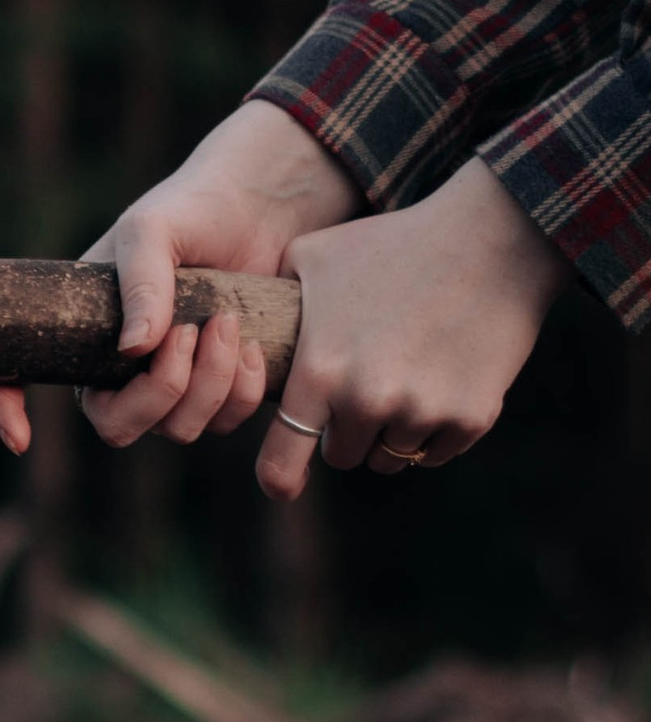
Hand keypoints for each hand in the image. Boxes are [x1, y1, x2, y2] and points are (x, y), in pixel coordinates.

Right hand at [0, 100, 356, 456]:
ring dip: (210, 382)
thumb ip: (140, 282)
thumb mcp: (152, 230)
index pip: (17, 379)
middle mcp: (117, 371)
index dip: (5, 412)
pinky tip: (251, 344)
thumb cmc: (189, 211)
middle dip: (159, 391)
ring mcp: (169, 388)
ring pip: (176, 429)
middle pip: (117, 427)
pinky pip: (224, 422)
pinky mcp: (218, 392)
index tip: (22, 438)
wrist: (257, 208)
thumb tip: (133, 349)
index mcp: (80, 332)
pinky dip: (243, 388)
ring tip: (227, 322)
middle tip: (188, 332)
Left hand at [254, 161, 563, 497]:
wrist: (492, 238)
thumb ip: (274, 303)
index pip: (281, 463)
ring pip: (389, 457)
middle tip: (364, 385)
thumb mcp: (313, 258)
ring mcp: (422, 413)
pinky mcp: (471, 418)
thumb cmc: (393, 243)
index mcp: (320, 372)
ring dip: (390, 431)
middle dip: (346, 431)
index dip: (279, 478)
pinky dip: (435, 429)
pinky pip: (435, 452)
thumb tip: (229, 324)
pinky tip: (442, 377)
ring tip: (404, 374)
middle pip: (341, 457)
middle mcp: (367, 402)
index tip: (282, 483)